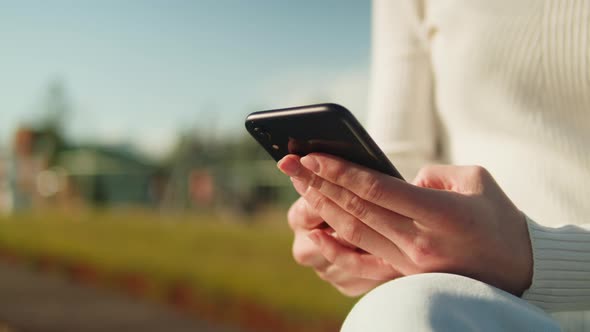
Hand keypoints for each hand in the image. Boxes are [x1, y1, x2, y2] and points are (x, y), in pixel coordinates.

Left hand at [278, 153, 532, 295]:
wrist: (520, 269)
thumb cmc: (499, 217)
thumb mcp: (476, 180)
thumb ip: (434, 173)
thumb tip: (401, 178)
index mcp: (440, 213)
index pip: (377, 188)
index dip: (340, 171)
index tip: (312, 155)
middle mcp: (420, 241)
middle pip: (356, 209)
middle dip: (317, 183)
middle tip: (289, 164)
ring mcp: (410, 263)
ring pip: (353, 232)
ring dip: (320, 207)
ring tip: (298, 186)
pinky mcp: (405, 276)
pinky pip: (361, 262)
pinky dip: (334, 247)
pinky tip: (313, 232)